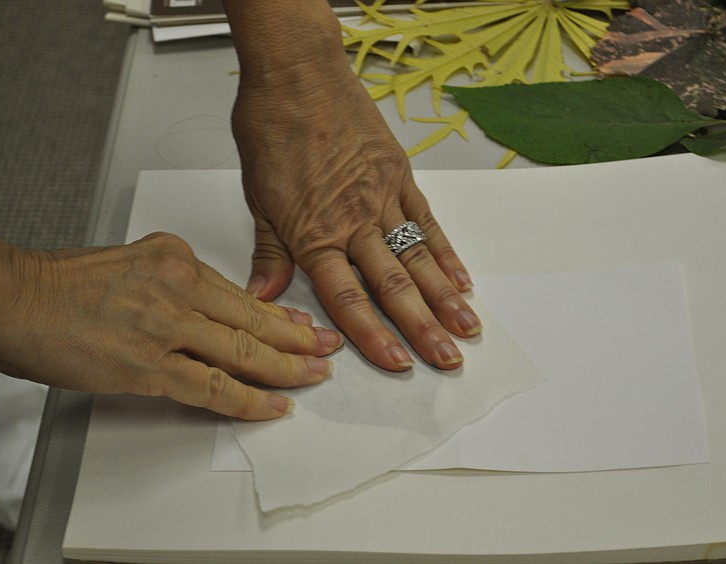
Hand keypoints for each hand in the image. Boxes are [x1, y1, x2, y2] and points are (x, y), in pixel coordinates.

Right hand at [0, 233, 342, 419]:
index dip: (281, 315)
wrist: (14, 297)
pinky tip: (272, 407)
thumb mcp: (133, 261)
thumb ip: (176, 281)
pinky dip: (248, 400)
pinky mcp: (147, 364)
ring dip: (287, 368)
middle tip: (328, 348)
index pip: (243, 294)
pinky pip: (212, 387)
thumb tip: (211, 307)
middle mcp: (178, 284)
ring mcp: (165, 325)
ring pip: (244, 351)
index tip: (305, 324)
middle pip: (256, 319)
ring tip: (314, 376)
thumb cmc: (63, 284)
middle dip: (300, 338)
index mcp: (177, 257)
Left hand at [231, 60, 481, 371]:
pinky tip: (461, 280)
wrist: (297, 73)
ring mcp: (381, 198)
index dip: (373, 336)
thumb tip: (263, 297)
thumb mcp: (258, 197)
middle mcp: (353, 222)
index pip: (346, 299)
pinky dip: (446, 253)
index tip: (397, 363)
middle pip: (393, 286)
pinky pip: (426, 221)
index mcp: (313, 234)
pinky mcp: (399, 175)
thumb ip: (270, 253)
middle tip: (448, 361)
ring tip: (467, 329)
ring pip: (417, 258)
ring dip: (444, 299)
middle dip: (422, 328)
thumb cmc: (273, 128)